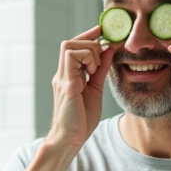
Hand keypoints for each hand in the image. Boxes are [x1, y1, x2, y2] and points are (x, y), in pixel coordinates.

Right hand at [47, 25, 113, 150]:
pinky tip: (91, 73)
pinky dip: (86, 59)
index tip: (101, 30)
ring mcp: (62, 79)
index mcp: (68, 76)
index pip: (73, 47)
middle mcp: (62, 75)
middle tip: (100, 59)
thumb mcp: (95, 89)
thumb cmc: (80, 120)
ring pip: (69, 46)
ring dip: (88, 51)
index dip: (87, 36)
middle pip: (68, 42)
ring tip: (95, 68)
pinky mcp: (67, 86)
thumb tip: (108, 50)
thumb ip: (100, 71)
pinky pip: (72, 59)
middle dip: (88, 42)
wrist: (69, 140)